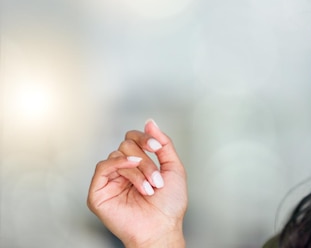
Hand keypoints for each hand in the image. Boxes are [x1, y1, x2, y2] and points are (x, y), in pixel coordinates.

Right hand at [87, 120, 187, 247]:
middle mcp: (122, 170)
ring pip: (118, 154)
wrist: (162, 228)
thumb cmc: (169, 205)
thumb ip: (163, 144)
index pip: (133, 138)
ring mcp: (110, 180)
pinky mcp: (98, 192)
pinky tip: (133, 172)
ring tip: (150, 187)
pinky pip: (103, 166)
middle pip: (127, 144)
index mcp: (138, 164)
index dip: (145, 138)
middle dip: (146, 160)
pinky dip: (120, 164)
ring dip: (139, 169)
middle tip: (157, 179)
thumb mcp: (173, 167)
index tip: (157, 148)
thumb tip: (150, 122)